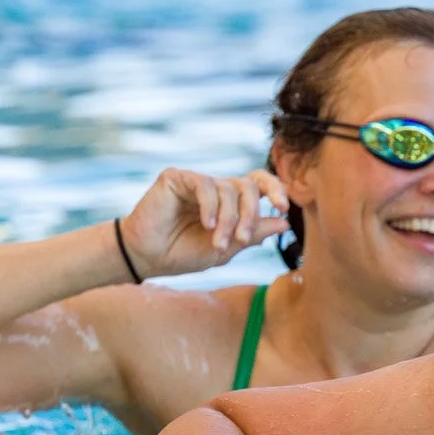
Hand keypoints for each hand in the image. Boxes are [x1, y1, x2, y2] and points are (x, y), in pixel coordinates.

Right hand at [118, 168, 289, 278]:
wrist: (149, 257)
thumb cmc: (185, 253)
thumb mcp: (227, 248)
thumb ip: (253, 234)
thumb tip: (284, 222)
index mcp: (233, 203)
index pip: (261, 184)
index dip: (276, 189)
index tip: (285, 208)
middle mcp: (218, 188)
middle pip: (249, 185)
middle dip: (251, 214)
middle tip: (242, 239)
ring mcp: (198, 181)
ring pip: (228, 189)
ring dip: (228, 219)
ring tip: (217, 243)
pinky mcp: (177, 177)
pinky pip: (204, 184)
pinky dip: (210, 206)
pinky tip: (206, 225)